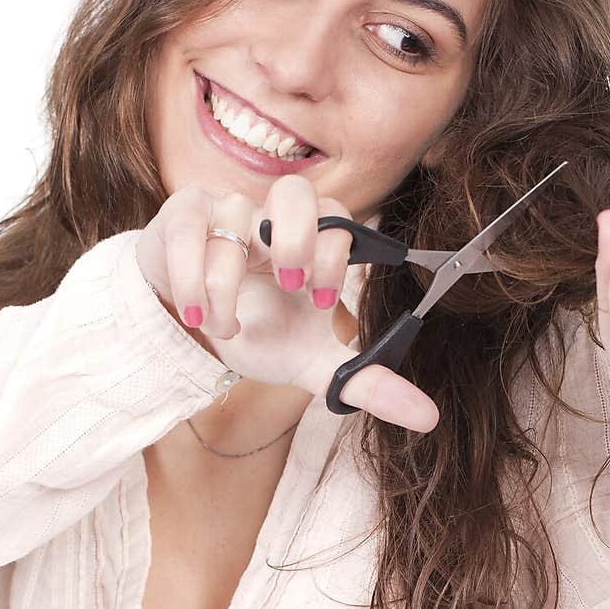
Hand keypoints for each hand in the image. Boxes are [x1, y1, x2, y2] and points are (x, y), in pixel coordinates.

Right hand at [136, 179, 439, 432]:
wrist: (196, 328)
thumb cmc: (261, 330)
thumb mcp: (313, 362)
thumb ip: (366, 383)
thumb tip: (426, 417)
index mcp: (315, 240)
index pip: (339, 221)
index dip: (335, 255)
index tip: (322, 301)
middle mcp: (275, 215)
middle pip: (295, 191)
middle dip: (297, 237)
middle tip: (290, 284)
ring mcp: (227, 211)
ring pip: (232, 218)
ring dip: (229, 283)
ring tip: (228, 329)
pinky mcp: (183, 217)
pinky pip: (187, 230)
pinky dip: (191, 277)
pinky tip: (198, 315)